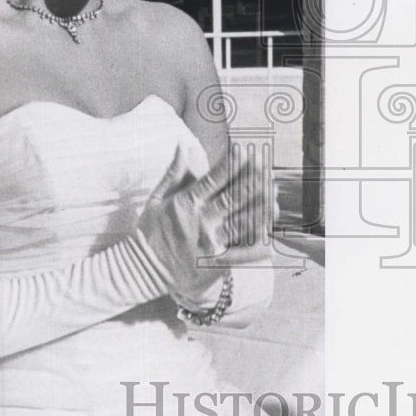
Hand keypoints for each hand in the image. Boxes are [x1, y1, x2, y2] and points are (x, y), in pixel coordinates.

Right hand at [137, 145, 269, 306]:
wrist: (141, 270)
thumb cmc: (149, 232)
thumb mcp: (156, 199)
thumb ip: (174, 173)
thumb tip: (183, 145)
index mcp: (187, 203)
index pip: (214, 179)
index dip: (231, 164)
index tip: (246, 151)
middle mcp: (200, 221)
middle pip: (234, 198)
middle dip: (253, 182)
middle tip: (268, 171)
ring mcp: (210, 243)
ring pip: (243, 223)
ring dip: (261, 209)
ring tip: (274, 198)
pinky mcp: (215, 264)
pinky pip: (241, 255)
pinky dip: (257, 247)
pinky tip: (271, 238)